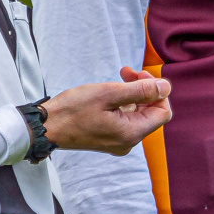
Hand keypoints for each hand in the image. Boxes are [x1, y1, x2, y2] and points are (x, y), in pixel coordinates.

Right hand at [43, 67, 171, 154]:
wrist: (46, 127)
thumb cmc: (73, 109)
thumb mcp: (109, 94)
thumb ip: (140, 91)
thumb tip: (166, 87)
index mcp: (131, 134)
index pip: (163, 112)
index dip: (157, 91)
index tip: (139, 75)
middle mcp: (128, 142)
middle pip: (151, 112)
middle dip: (144, 89)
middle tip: (127, 72)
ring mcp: (118, 142)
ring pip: (138, 114)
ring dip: (133, 93)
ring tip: (119, 77)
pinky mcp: (109, 138)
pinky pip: (125, 119)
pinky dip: (123, 103)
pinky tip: (111, 92)